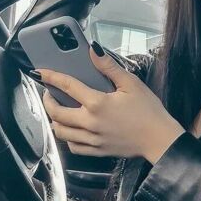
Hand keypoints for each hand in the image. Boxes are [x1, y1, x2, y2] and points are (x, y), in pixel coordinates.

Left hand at [38, 44, 184, 164]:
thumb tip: (93, 49)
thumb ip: (109, 67)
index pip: (67, 86)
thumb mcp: (131, 84)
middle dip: (47, 101)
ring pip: (61, 132)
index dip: (51, 77)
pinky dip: (68, 138)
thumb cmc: (149, 111)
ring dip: (55, 120)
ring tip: (58, 111)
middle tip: (49, 93)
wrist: (160, 140)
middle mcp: (90, 123)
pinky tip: (72, 130)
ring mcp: (92, 139)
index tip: (40, 72)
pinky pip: (73, 147)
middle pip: (56, 113)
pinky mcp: (97, 151)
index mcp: (97, 103)